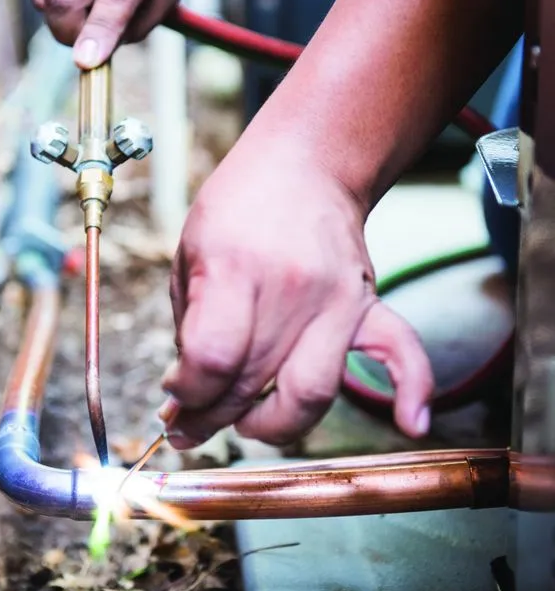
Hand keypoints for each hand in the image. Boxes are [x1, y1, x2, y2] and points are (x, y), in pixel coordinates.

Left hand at [161, 127, 433, 447]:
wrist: (305, 163)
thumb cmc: (240, 207)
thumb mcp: (190, 254)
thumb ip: (189, 327)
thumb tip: (184, 394)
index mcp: (235, 269)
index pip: (212, 359)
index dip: (186, 392)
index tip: (175, 394)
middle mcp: (291, 289)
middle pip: (252, 384)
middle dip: (212, 417)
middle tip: (193, 421)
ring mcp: (337, 300)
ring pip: (312, 393)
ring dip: (273, 426)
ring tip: (246, 423)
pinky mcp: (367, 306)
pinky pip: (402, 352)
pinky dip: (414, 390)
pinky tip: (412, 424)